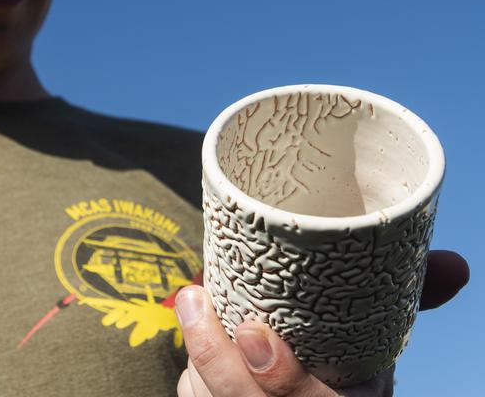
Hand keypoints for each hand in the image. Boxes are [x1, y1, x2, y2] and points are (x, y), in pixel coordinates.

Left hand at [175, 250, 468, 395]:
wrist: (302, 389)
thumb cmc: (340, 357)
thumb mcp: (375, 338)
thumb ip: (409, 299)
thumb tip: (458, 264)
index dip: (284, 380)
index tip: (258, 334)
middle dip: (220, 361)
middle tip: (198, 302)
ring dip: (198, 357)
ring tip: (191, 304)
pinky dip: (194, 372)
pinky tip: (196, 334)